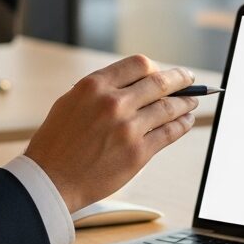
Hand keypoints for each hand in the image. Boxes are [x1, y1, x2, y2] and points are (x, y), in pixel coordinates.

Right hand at [25, 55, 198, 213]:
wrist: (51, 180)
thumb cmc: (57, 143)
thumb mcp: (71, 103)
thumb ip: (99, 91)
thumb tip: (130, 84)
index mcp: (94, 86)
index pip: (138, 64)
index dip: (154, 67)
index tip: (161, 72)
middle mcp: (113, 102)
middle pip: (159, 83)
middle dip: (180, 79)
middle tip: (190, 79)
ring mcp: (128, 128)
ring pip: (169, 107)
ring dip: (186, 102)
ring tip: (193, 101)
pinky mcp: (138, 152)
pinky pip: (169, 133)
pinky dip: (182, 125)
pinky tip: (186, 121)